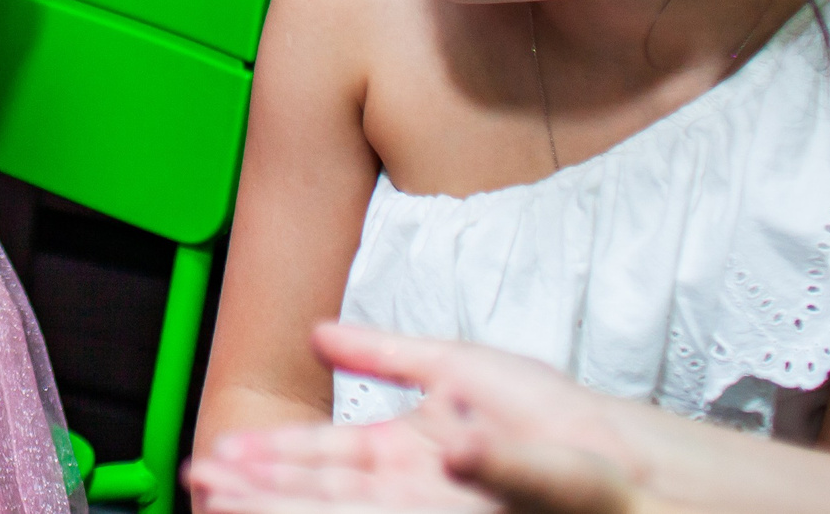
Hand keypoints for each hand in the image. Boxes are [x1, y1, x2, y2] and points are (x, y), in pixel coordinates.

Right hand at [187, 326, 652, 513]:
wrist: (626, 459)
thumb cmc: (560, 418)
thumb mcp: (464, 369)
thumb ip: (387, 352)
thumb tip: (318, 333)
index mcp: (406, 448)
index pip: (323, 453)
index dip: (272, 454)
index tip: (220, 453)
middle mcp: (410, 486)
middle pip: (320, 490)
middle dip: (259, 489)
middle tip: (202, 483)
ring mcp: (429, 506)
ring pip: (342, 509)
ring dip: (282, 506)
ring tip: (226, 503)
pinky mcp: (451, 513)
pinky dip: (330, 513)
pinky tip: (295, 512)